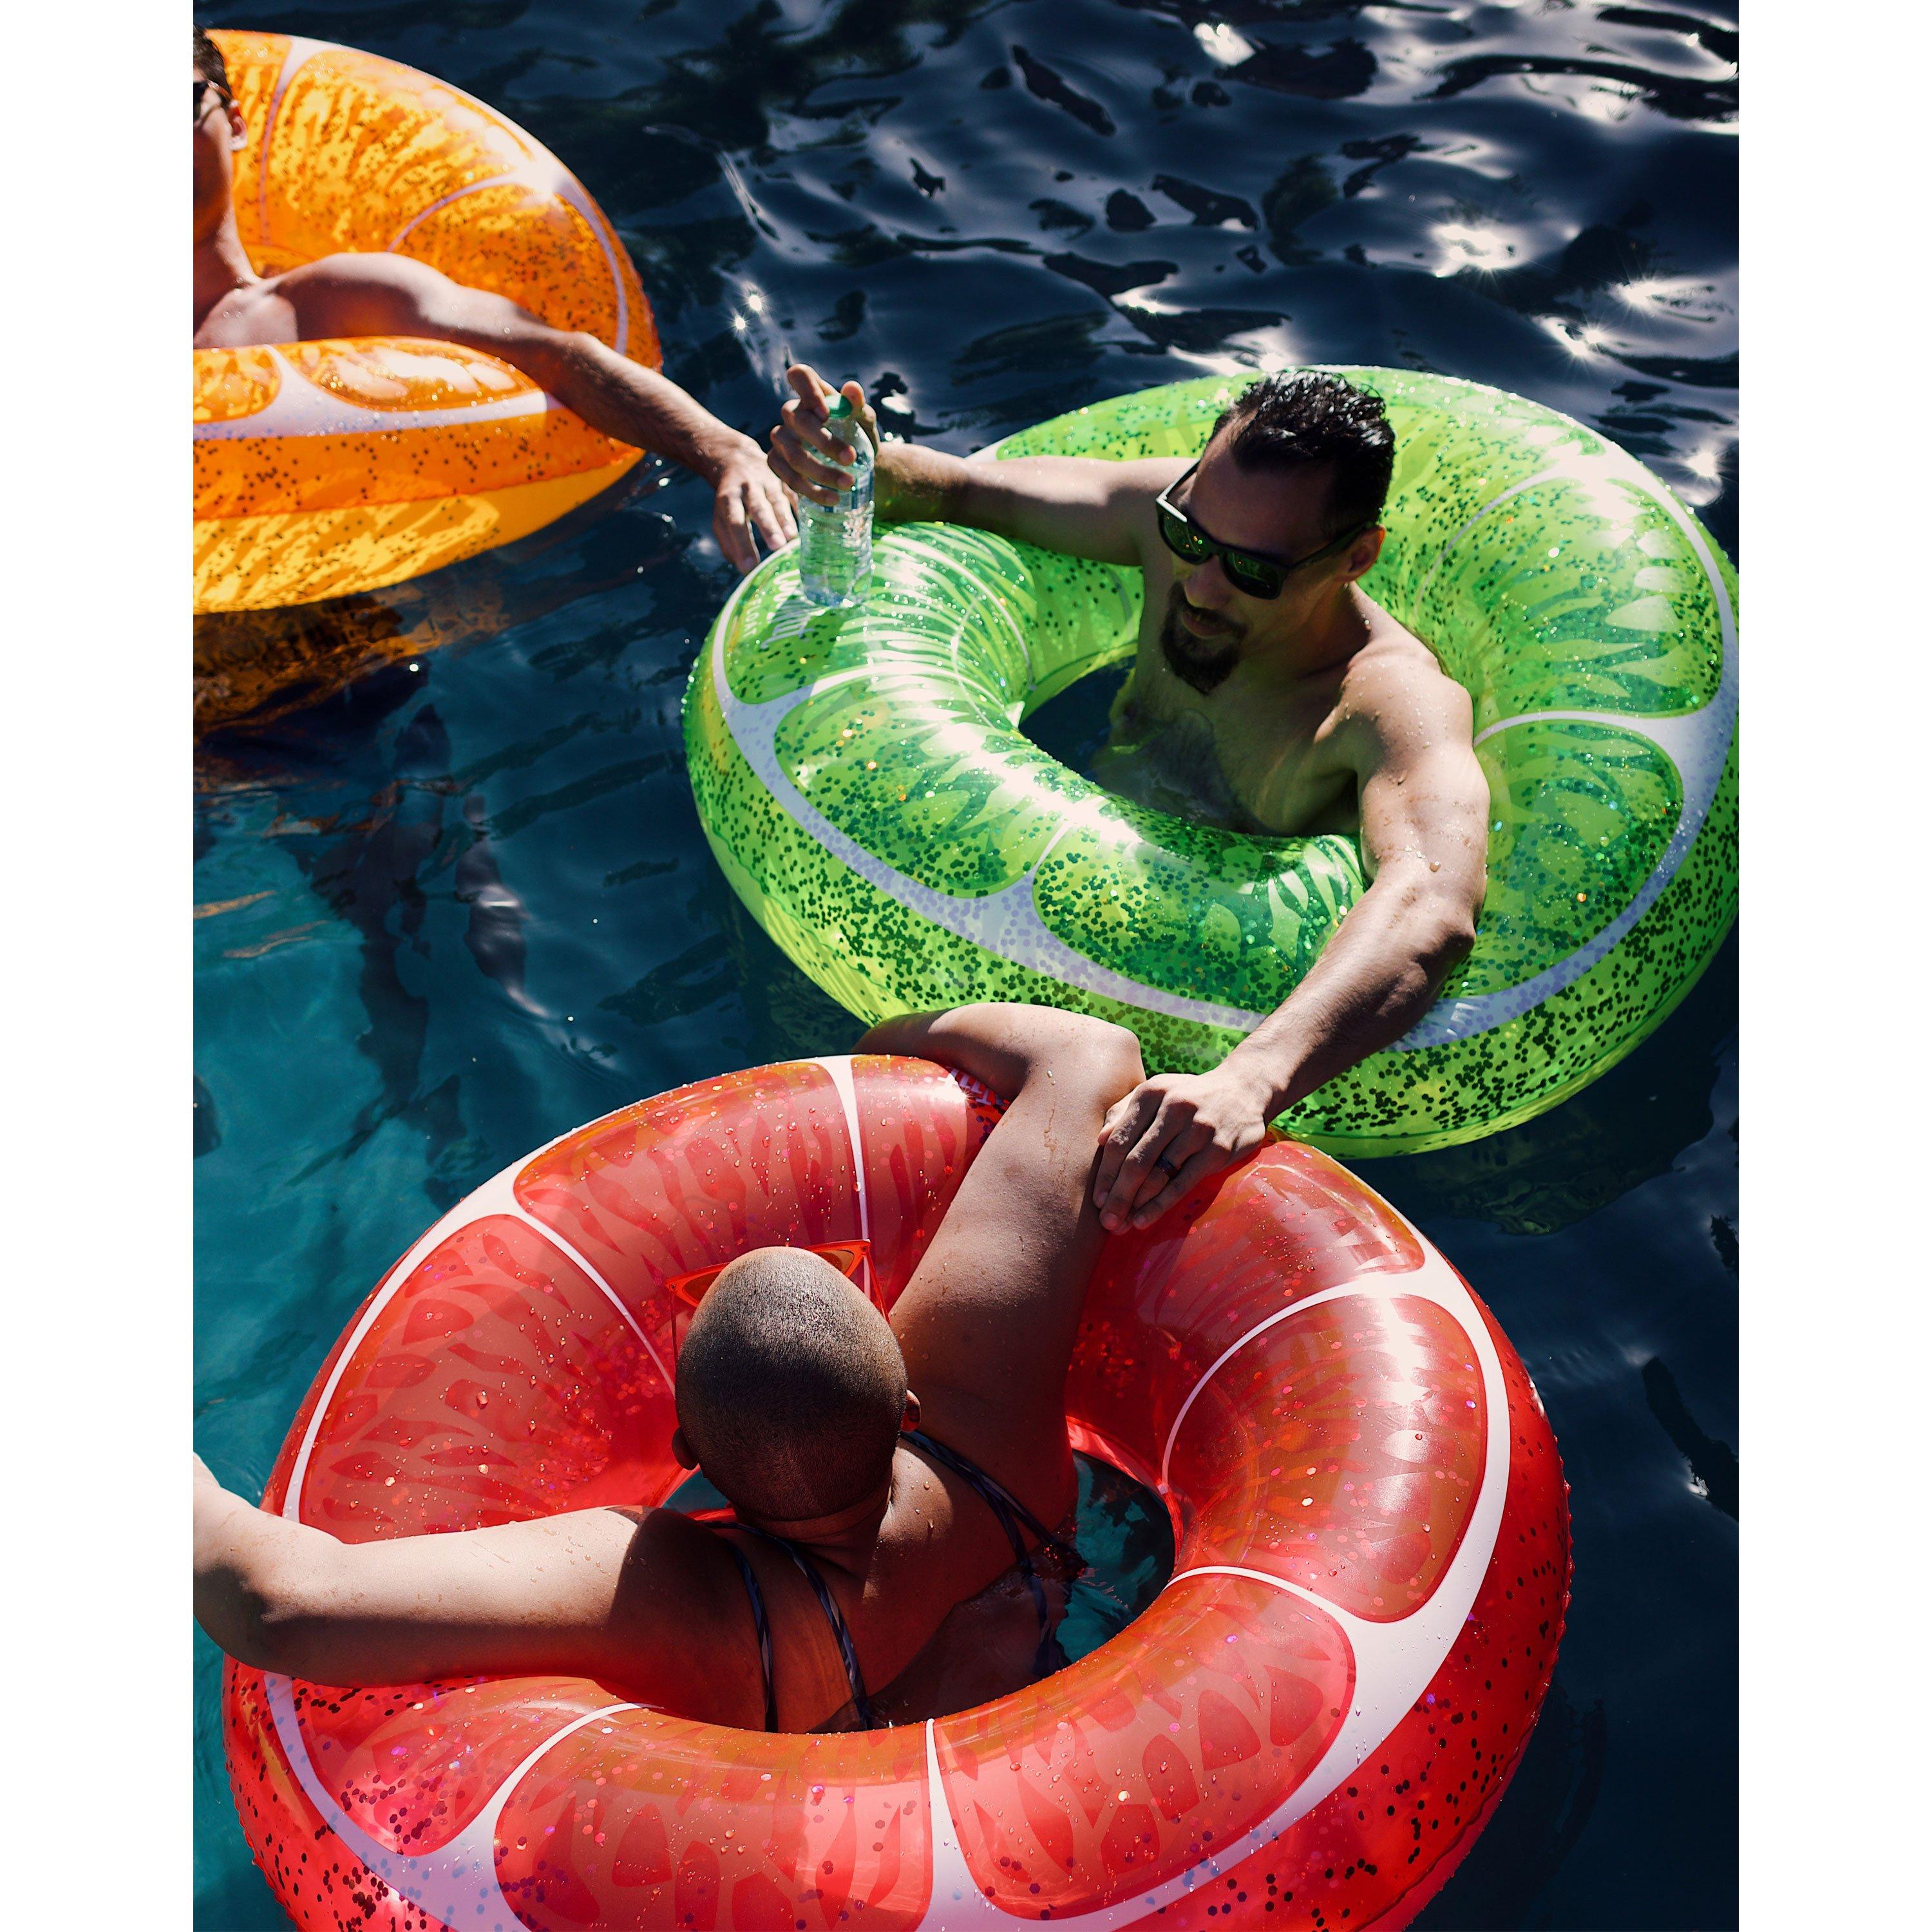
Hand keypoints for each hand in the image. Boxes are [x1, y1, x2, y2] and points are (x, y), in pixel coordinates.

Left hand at [709, 440, 796, 573]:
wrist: (738, 458)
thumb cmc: (730, 497)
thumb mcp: (721, 515)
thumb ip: (728, 540)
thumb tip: (743, 568)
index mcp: (728, 497)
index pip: (734, 522)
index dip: (742, 544)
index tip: (749, 567)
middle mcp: (748, 487)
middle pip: (758, 508)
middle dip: (768, 527)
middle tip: (777, 547)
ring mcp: (768, 481)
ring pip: (778, 500)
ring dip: (786, 519)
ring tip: (793, 538)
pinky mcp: (784, 479)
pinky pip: (795, 493)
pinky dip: (803, 507)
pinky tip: (815, 523)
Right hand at [769, 363, 878, 507]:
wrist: (855, 465)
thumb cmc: (857, 436)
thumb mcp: (863, 423)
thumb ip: (859, 408)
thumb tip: (852, 390)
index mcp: (812, 394)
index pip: (799, 375)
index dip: (807, 390)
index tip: (826, 413)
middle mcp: (791, 412)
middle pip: (798, 420)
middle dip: (825, 442)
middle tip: (851, 458)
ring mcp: (780, 437)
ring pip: (793, 454)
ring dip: (822, 472)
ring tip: (848, 484)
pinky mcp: (776, 462)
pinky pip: (788, 477)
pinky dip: (811, 491)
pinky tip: (832, 498)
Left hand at [1093, 1067, 1273, 1232]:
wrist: (1244, 1089)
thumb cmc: (1188, 1097)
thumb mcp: (1157, 1094)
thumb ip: (1125, 1113)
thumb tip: (1100, 1140)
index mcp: (1151, 1093)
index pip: (1120, 1139)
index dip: (1105, 1173)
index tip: (1095, 1199)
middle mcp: (1173, 1108)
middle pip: (1136, 1160)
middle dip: (1118, 1195)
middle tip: (1106, 1221)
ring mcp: (1198, 1129)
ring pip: (1158, 1174)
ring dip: (1136, 1204)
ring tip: (1122, 1225)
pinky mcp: (1218, 1149)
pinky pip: (1182, 1183)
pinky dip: (1160, 1205)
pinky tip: (1144, 1219)